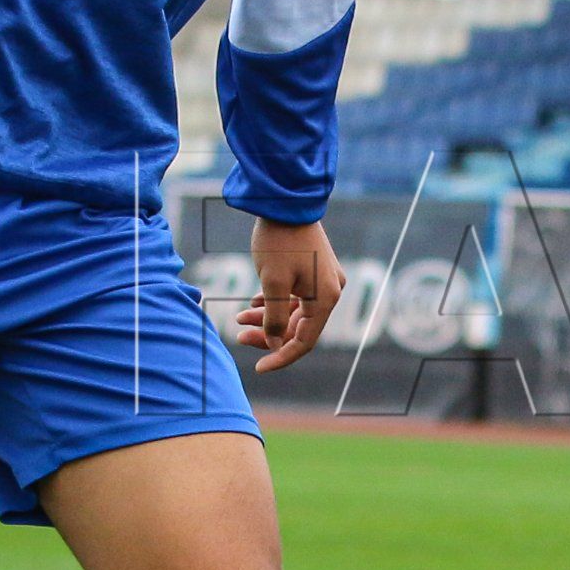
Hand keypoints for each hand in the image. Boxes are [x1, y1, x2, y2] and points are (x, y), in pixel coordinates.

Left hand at [234, 217, 343, 372]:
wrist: (286, 202)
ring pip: (295, 311)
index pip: (304, 341)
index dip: (280, 357)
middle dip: (269, 333)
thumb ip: (274, 319)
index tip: (258, 368)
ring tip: (239, 317)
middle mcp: (330, 291)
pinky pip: (295, 296)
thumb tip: (276, 344)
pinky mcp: (313, 269)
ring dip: (268, 317)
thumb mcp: (272, 283)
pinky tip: (254, 302)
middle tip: (239, 334)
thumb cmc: (279, 241)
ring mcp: (323, 279)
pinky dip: (275, 302)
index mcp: (325, 298)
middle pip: (299, 327)